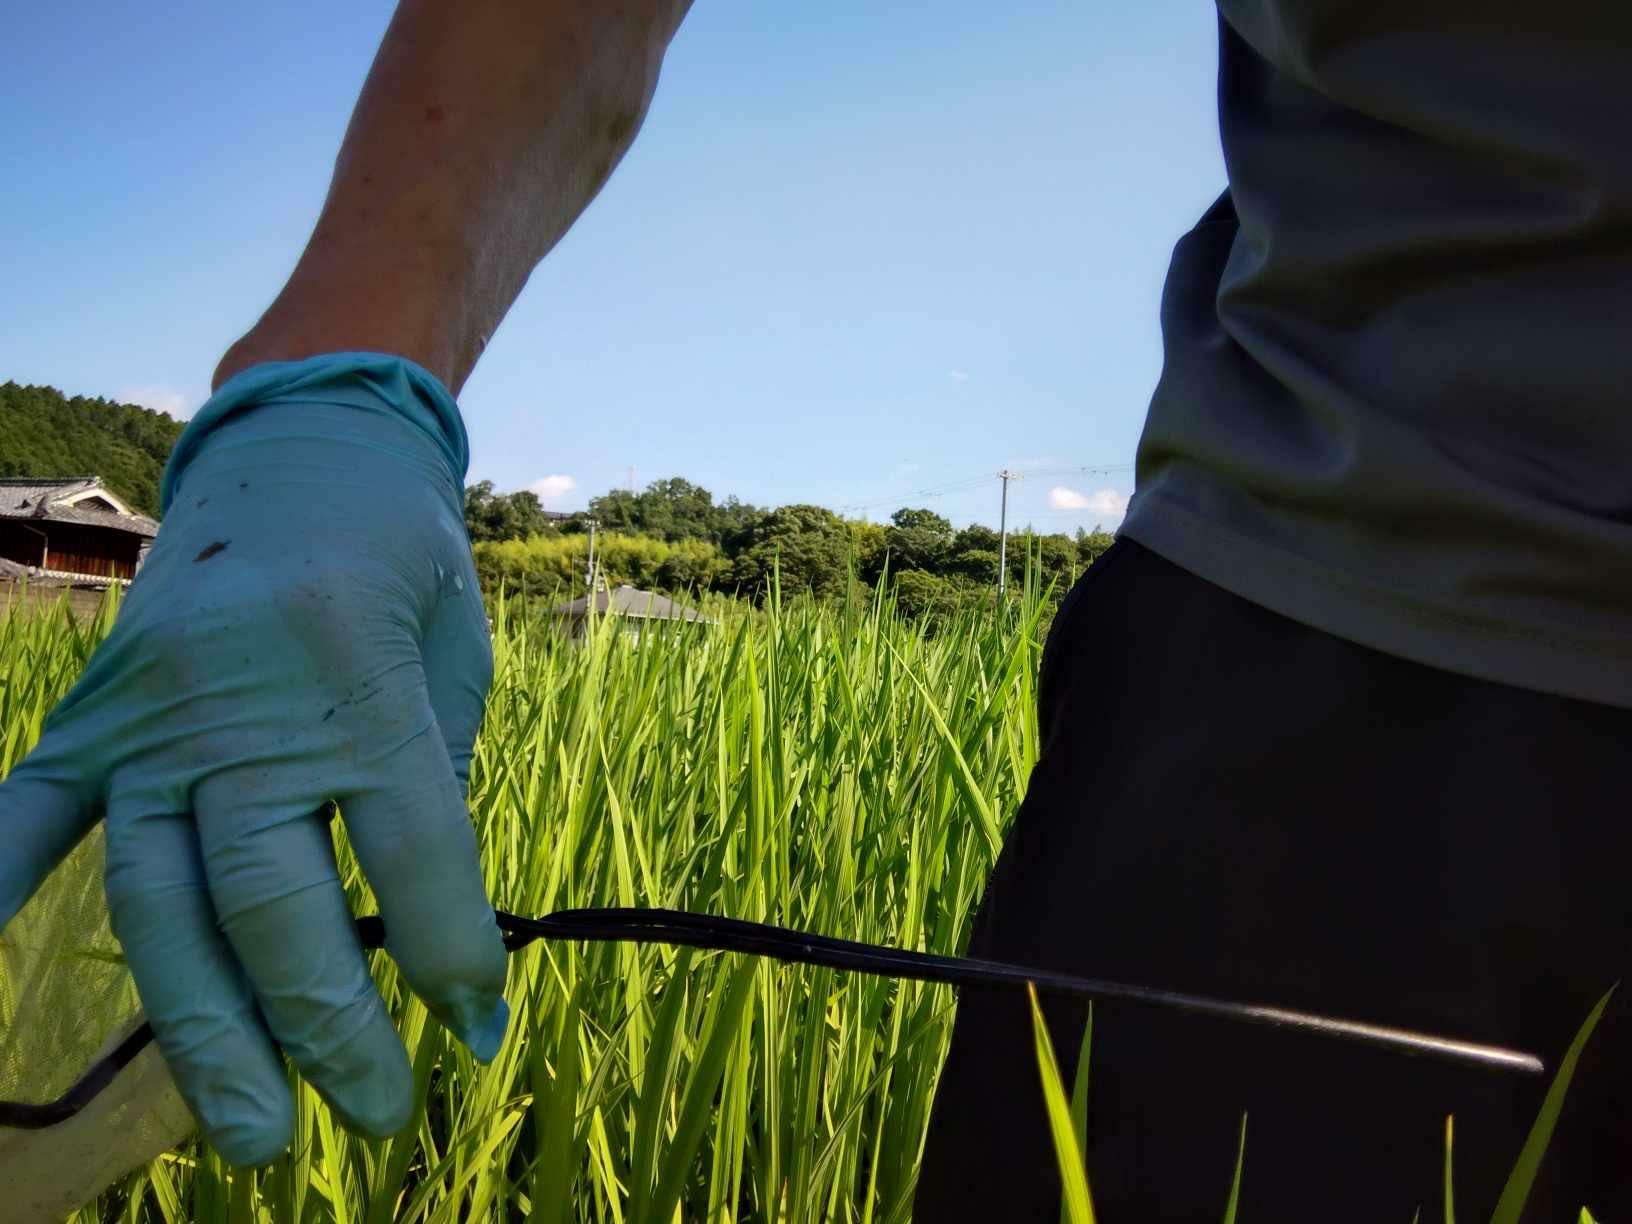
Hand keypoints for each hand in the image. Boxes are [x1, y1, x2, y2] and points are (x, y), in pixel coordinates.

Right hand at [0, 353, 508, 1164]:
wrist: (304, 451)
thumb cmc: (402, 558)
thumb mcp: (453, 652)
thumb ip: (437, 781)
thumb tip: (424, 939)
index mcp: (352, 666)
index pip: (410, 846)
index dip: (454, 950)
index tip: (481, 1034)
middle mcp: (237, 697)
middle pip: (272, 897)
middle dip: (332, 1024)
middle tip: (381, 1112)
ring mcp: (149, 713)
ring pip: (159, 900)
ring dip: (206, 1028)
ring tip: (255, 1133)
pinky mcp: (94, 719)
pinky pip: (29, 817)